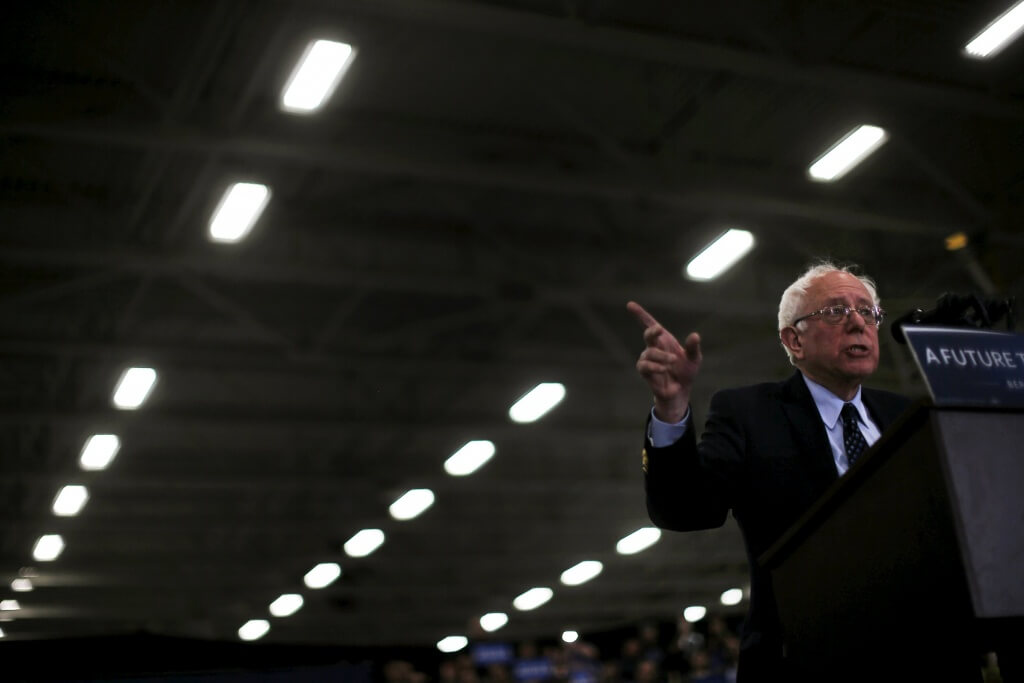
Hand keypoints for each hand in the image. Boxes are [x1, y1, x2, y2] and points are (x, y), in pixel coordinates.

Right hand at [627, 301, 701, 422]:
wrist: (681, 391)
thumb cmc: (686, 371)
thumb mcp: (694, 359)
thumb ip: (693, 348)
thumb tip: (695, 335)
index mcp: (664, 340)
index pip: (650, 324)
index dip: (640, 314)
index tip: (630, 305)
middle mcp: (654, 347)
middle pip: (648, 335)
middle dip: (651, 331)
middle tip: (659, 330)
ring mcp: (648, 359)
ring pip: (649, 353)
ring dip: (661, 356)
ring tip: (672, 362)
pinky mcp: (645, 372)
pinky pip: (645, 365)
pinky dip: (655, 366)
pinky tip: (664, 369)